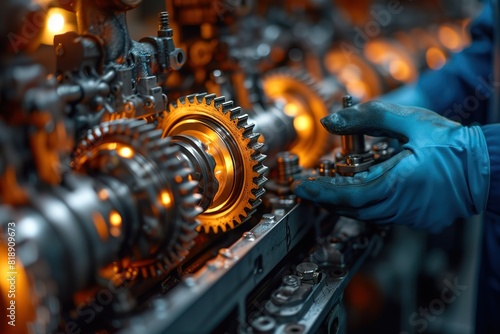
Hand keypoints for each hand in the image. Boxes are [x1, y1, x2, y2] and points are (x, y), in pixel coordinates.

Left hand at [292, 101, 489, 231]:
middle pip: (352, 209)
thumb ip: (367, 117)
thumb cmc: (451, 143)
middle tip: (310, 188)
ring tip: (329, 188)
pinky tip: (361, 191)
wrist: (486, 166)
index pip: (347, 197)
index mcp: (396, 185)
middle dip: (327, 199)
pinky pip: (382, 215)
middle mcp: (400, 207)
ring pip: (366, 215)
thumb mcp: (408, 121)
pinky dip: (365, 204)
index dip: (321, 194)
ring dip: (345, 202)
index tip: (302, 188)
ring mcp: (409, 217)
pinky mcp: (417, 219)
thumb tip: (330, 120)